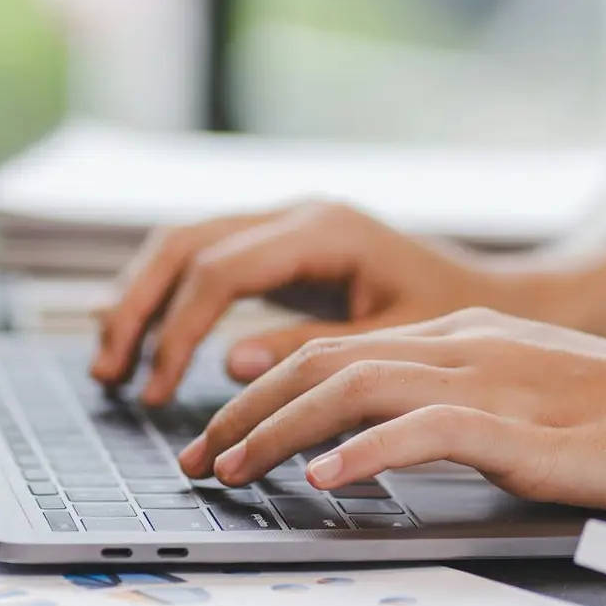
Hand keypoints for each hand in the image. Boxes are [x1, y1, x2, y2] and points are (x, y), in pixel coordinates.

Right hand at [90, 202, 504, 405]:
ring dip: (141, 298)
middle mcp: (296, 213)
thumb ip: (314, 354)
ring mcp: (285, 223)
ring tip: (112, 362)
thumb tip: (231, 364)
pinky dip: (166, 294)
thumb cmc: (458, 324)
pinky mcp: (281, 245)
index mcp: (323, 230)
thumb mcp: (392, 349)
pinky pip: (204, 257)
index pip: (219, 271)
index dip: (177, 331)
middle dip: (138, 307)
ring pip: (184, 243)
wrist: (497, 296)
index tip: (159, 391)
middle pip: (184, 243)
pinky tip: (143, 338)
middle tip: (109, 373)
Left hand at [177, 311, 605, 514]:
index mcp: (464, 336)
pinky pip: (430, 430)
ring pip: (358, 386)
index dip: (264, 394)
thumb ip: (451, 413)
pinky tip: (329, 479)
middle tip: (198, 462)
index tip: (218, 439)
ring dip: (282, 431)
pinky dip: (369, 451)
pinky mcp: (531, 429)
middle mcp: (468, 345)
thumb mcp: (526, 406)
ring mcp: (498, 380)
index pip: (337, 353)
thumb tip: (369, 448)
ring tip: (234, 470)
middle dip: (246, 413)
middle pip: (326, 362)